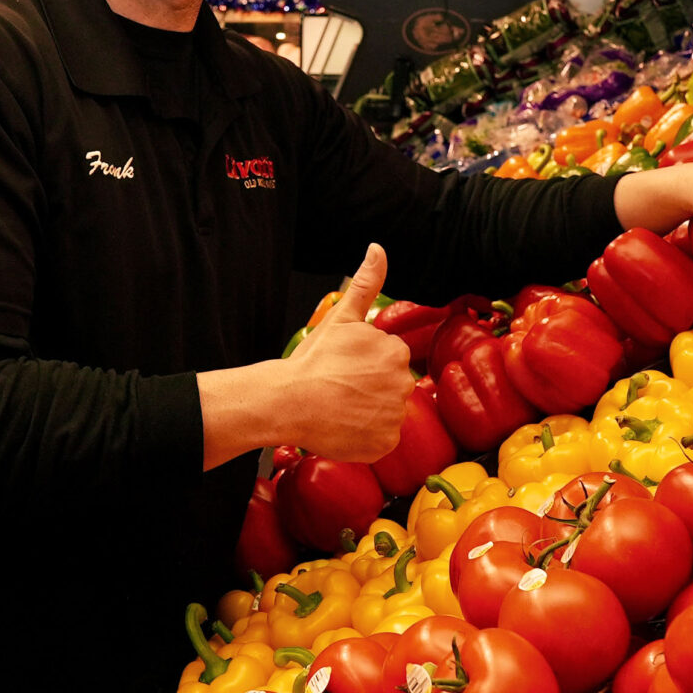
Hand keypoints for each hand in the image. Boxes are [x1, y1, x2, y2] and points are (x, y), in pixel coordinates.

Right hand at [277, 243, 413, 461]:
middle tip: (340, 389)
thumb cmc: (312, 361)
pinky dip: (365, 436)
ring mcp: (395, 416)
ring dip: (367, 412)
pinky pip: (380, 439)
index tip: (343, 369)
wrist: (289, 401)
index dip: (363, 366)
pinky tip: (344, 426)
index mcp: (396, 352)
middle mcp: (403, 383)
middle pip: (390, 387)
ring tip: (339, 407)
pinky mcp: (384, 443)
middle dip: (369, 388)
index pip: (387, 361)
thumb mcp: (341, 317)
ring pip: (386, 413)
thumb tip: (378, 249)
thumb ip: (365, 283)